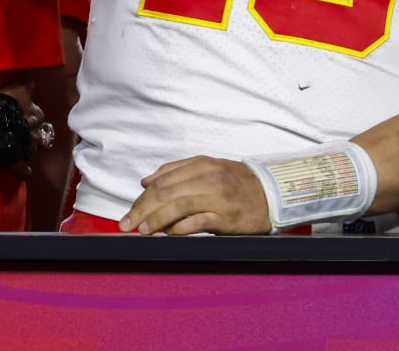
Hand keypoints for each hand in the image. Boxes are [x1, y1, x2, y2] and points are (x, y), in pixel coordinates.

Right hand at [0, 84, 53, 178]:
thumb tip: (32, 82)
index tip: (28, 116)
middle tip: (28, 135)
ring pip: (34, 150)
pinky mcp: (17, 162)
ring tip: (24, 150)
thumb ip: (25, 88)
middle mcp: (33, 131)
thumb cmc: (2, 104)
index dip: (34, 116)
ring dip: (31, 150)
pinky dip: (24, 170)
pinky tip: (25, 172)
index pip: (38, 115)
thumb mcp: (14, 90)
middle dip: (35, 134)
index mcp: (33, 114)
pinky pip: (24, 169)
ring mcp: (26, 147)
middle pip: (40, 134)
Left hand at [123, 156, 271, 233]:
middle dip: (142, 210)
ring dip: (156, 220)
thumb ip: (177, 172)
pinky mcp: (226, 216)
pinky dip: (179, 228)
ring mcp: (218, 197)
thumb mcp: (208, 169)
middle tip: (127, 224)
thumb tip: (146, 182)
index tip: (129, 213)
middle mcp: (208, 177)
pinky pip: (197, 222)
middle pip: (166, 193)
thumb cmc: (236, 183)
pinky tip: (168, 234)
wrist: (271, 194)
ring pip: (178, 206)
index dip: (142, 198)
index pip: (162, 181)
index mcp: (201, 164)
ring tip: (142, 231)